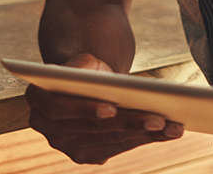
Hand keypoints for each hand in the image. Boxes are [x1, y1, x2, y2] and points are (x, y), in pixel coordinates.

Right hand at [26, 53, 183, 164]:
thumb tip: (99, 72)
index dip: (86, 109)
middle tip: (159, 119)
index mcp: (39, 99)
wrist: (86, 78)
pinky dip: (144, 139)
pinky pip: (117, 147)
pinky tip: (167, 133)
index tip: (112, 108)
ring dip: (143, 135)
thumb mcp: (85, 58)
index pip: (61, 107)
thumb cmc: (88, 65)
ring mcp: (66, 144)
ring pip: (109, 140)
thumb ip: (85, 64)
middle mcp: (47, 128)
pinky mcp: (86, 153)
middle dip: (128, 123)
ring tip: (172, 127)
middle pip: (93, 128)